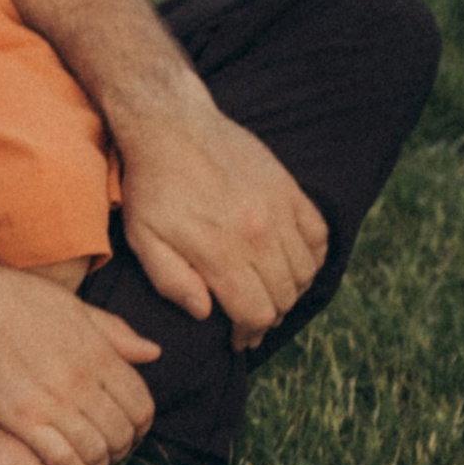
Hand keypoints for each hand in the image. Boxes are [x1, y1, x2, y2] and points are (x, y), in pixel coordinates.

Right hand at [0, 260, 157, 464]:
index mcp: (98, 352)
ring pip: (96, 451)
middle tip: (110, 454)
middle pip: (121, 432)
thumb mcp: (73, 307)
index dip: (142, 426)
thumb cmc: (13, 297)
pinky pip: (63, 460)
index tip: (131, 432)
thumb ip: (115, 333)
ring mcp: (52, 401)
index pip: (141, 404)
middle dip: (121, 450)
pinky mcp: (21, 418)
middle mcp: (82, 380)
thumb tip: (153, 353)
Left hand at [112, 95, 325, 345]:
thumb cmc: (152, 187)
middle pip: (284, 297)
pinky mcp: (290, 189)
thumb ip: (172, 281)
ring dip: (291, 290)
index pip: (256, 313)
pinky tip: (292, 263)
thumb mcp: (144, 238)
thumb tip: (205, 313)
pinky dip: (313, 257)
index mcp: (221, 251)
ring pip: (306, 272)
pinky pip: (319, 236)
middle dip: (269, 316)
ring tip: (269, 293)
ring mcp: (279, 209)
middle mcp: (258, 233)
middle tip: (251, 316)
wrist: (172, 126)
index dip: (249, 333)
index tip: (239, 338)